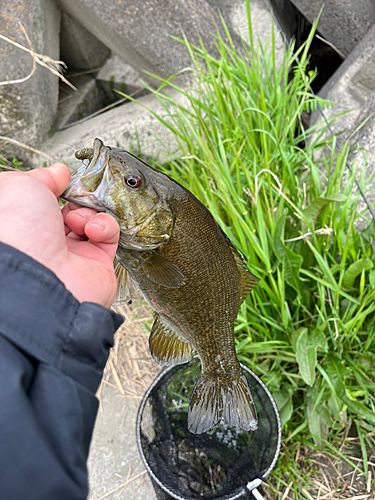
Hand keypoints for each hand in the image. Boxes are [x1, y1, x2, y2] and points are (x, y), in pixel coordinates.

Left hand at [0, 164, 119, 306]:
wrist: (41, 278)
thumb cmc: (19, 235)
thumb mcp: (20, 187)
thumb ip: (42, 175)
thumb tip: (59, 172)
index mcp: (24, 225)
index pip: (45, 201)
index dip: (56, 187)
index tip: (62, 179)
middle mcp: (47, 242)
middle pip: (71, 210)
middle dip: (76, 199)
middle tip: (76, 195)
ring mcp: (73, 254)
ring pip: (92, 220)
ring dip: (89, 212)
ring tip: (78, 218)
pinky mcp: (98, 264)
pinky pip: (110, 235)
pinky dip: (105, 226)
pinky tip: (93, 230)